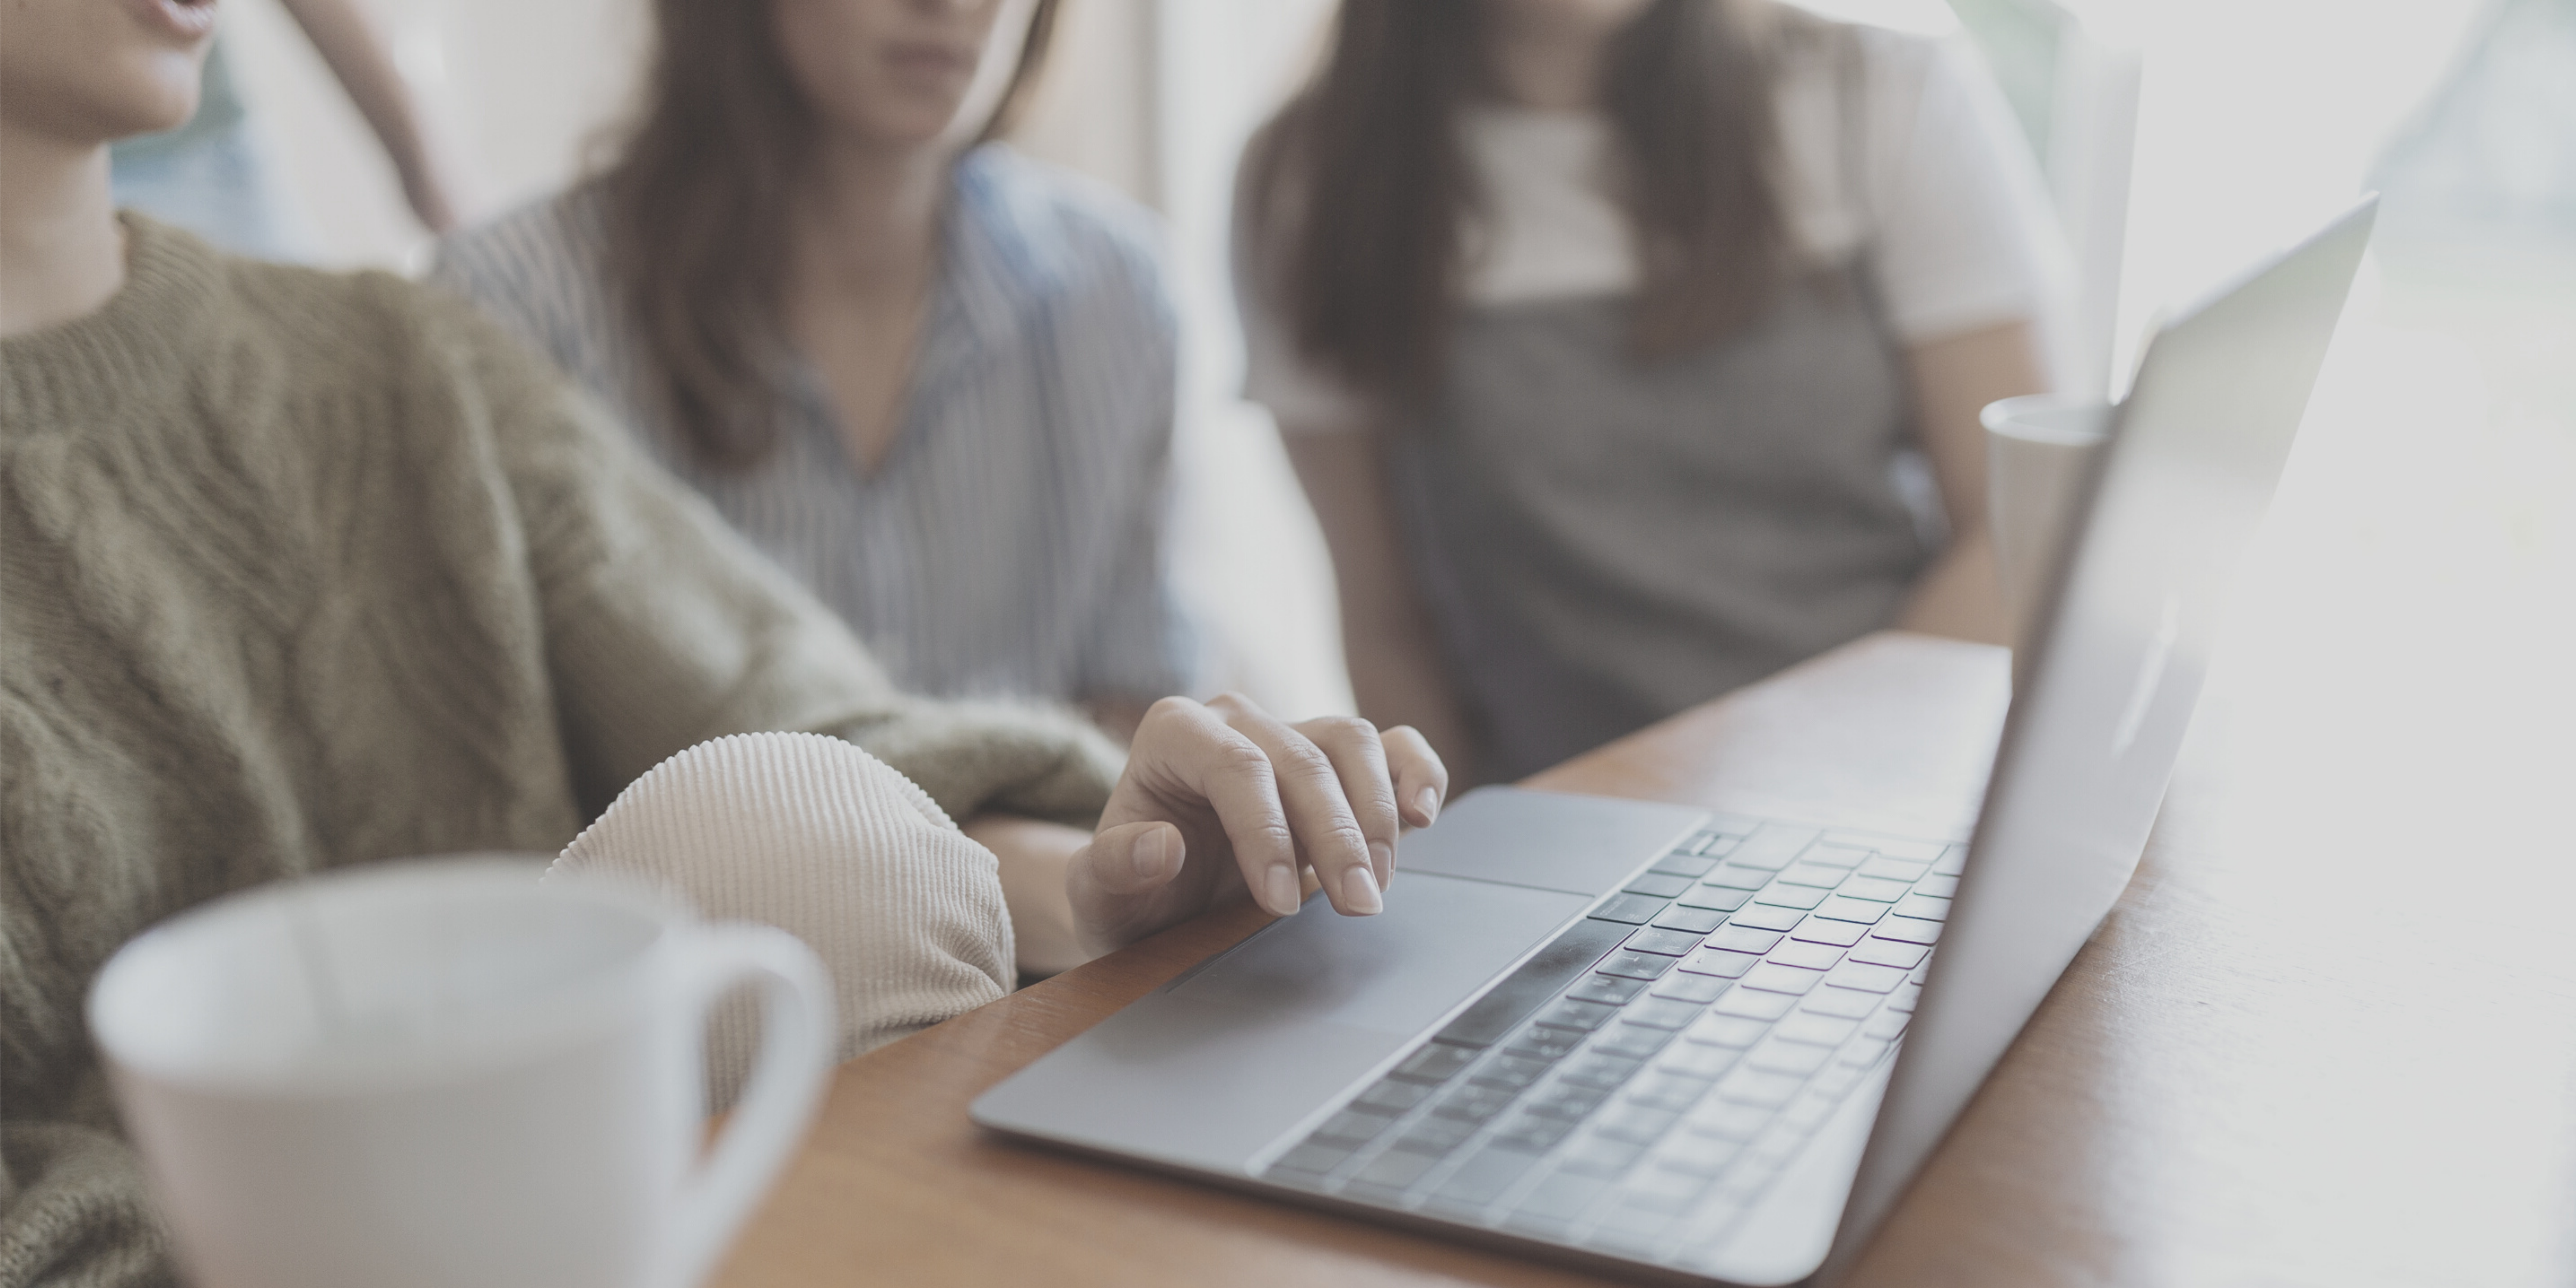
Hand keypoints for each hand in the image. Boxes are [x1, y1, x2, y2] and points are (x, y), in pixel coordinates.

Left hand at [1066, 693, 1447, 954]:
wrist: (1155, 899)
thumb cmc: (1127, 893)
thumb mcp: (1098, 896)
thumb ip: (1111, 869)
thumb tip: (1161, 846)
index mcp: (1172, 732)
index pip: (1237, 767)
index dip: (1268, 833)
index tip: (1280, 905)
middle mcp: (1235, 718)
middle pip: (1304, 759)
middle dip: (1336, 837)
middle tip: (1356, 906)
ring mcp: (1289, 732)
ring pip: (1352, 743)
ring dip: (1375, 817)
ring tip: (1375, 886)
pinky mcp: (1333, 760)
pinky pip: (1389, 745)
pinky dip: (1415, 773)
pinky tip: (1421, 816)